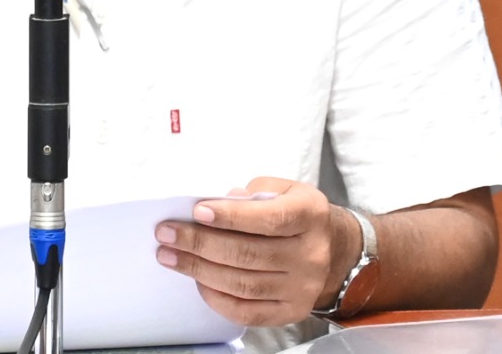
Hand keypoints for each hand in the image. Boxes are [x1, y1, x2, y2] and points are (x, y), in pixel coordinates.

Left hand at [155, 178, 351, 325]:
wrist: (333, 249)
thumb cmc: (297, 214)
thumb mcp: (285, 189)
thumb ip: (253, 193)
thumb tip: (218, 204)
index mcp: (310, 215)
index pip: (268, 219)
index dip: (230, 217)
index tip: (197, 212)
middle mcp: (311, 255)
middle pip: (248, 253)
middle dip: (200, 243)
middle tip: (167, 234)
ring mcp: (302, 288)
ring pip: (243, 284)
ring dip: (200, 270)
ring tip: (170, 256)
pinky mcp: (291, 312)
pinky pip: (247, 312)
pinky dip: (217, 298)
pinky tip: (197, 281)